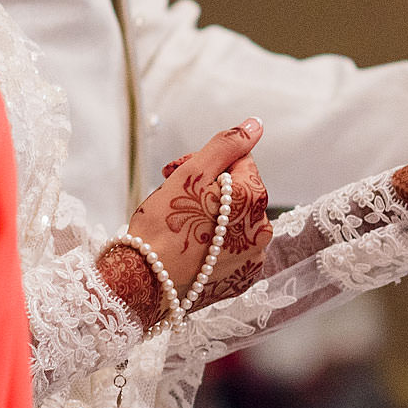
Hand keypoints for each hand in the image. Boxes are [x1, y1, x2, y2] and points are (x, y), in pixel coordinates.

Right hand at [127, 120, 273, 311]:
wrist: (144, 283)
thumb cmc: (162, 226)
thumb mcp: (191, 174)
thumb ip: (227, 145)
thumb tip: (256, 124)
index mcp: (254, 197)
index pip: (238, 161)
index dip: (205, 163)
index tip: (175, 173)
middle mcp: (263, 229)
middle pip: (239, 192)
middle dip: (209, 189)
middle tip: (173, 197)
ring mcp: (254, 257)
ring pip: (235, 221)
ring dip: (213, 216)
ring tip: (181, 225)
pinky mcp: (243, 279)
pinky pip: (233, 249)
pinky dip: (216, 244)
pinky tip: (190, 248)